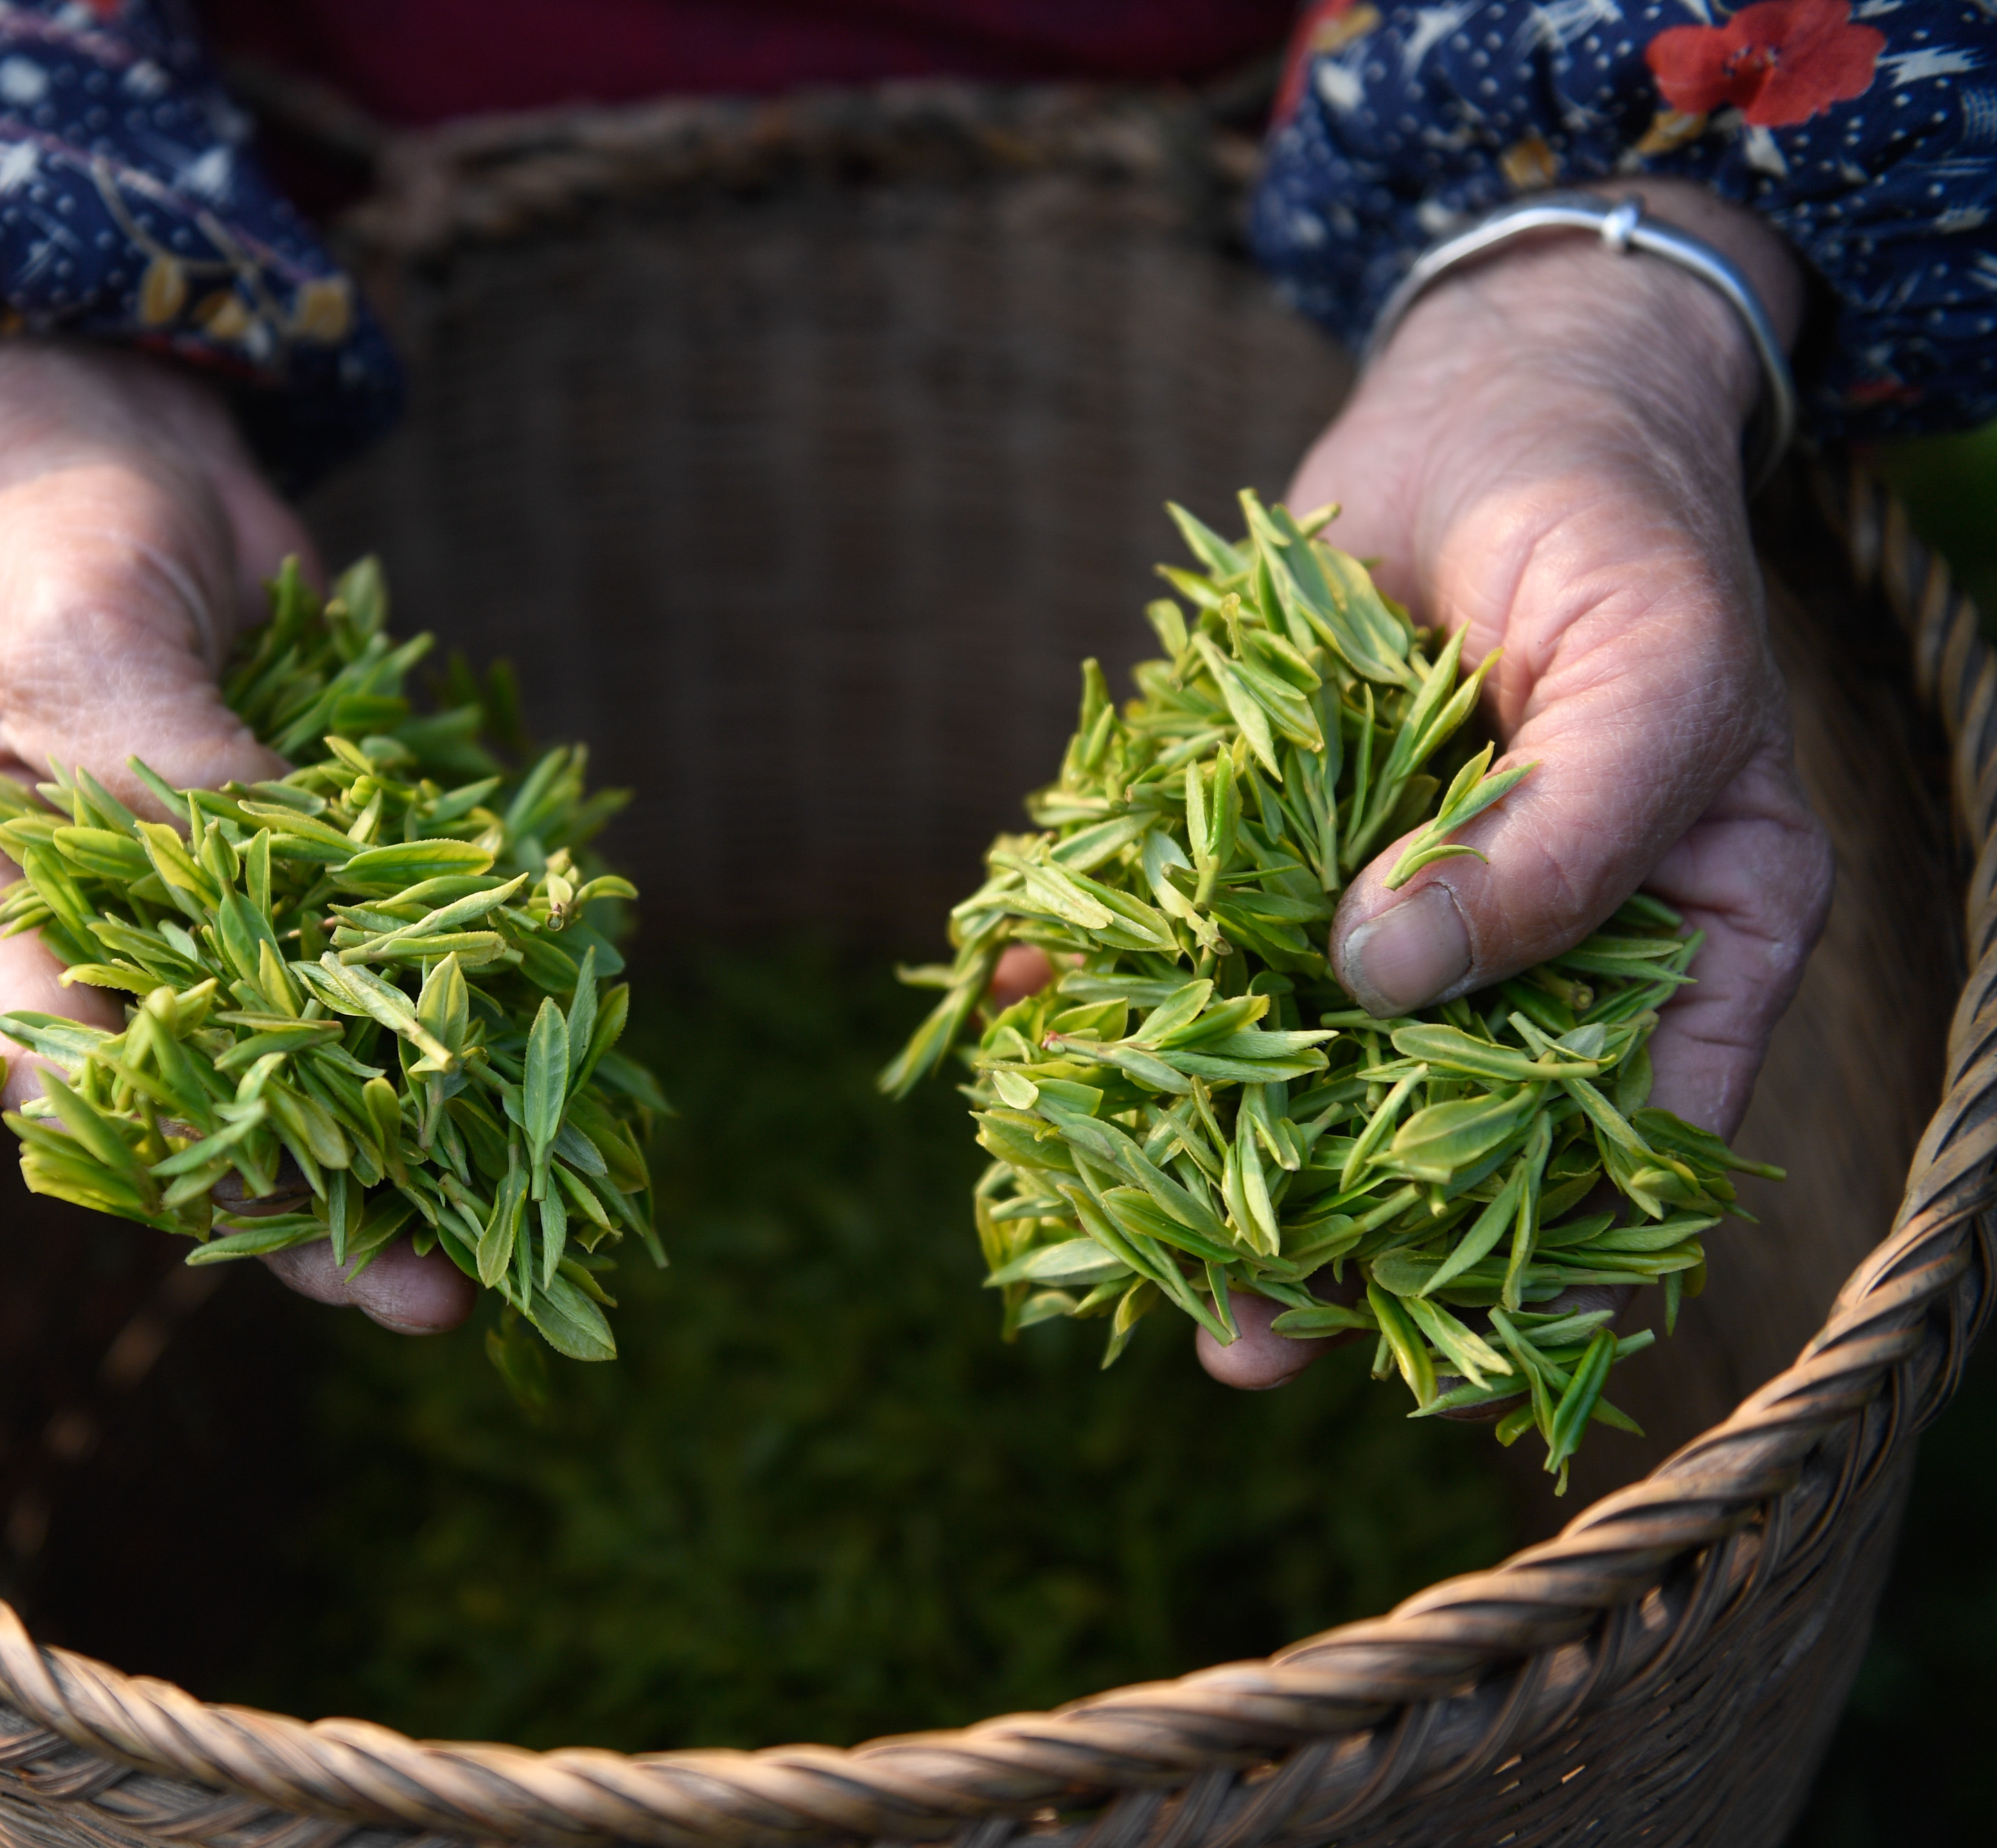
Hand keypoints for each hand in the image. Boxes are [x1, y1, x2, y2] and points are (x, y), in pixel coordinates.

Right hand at [0, 340, 475, 1333]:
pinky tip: (542, 1099)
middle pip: (196, 1113)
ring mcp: (199, 929)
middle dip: (315, 1208)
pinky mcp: (299, 891)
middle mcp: (80, 948)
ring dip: (402, 1162)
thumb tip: (284, 882)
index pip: (47, 1064)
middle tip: (431, 1298)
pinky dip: (449, 1042)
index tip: (275, 1213)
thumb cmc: (62, 534)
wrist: (134, 452)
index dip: (159, 1152)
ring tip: (507, 1248)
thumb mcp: (87, 637)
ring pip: (301, 1080)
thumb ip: (167, 767)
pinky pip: (373, 986)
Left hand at [999, 183, 1834, 1389]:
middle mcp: (1522, 954)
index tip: (1436, 1365)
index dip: (1539, 1267)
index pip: (1619, 1148)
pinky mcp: (1264, 837)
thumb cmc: (1615, 531)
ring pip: (1287, 1050)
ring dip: (1195, 1141)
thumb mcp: (1646, 672)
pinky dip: (1101, 964)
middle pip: (1431, 1137)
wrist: (1494, 400)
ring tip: (1105, 1233)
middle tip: (1235, 1344)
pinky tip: (1025, 1007)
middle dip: (1330, 1244)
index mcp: (1673, 951)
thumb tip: (1386, 979)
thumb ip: (1553, 841)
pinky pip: (1177, 920)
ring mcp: (1379, 901)